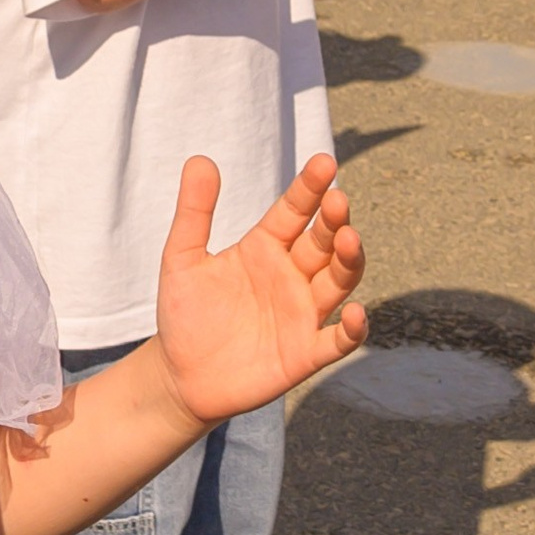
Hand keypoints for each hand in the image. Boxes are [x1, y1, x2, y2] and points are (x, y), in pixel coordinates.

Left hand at [151, 150, 365, 426]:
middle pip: (323, 242)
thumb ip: (194, 212)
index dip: (309, 188)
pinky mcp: (305, 354)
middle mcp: (292, 275)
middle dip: (334, 221)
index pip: (295, 210)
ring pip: (338, 281)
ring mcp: (302, 314)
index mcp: (266, 247)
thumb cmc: (185, 314)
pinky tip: (356, 313)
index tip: (324, 162)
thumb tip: (199, 158)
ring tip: (348, 239)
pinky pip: (337, 340)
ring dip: (348, 261)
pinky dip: (353, 329)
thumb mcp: (181, 259)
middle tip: (336, 201)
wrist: (178, 375)